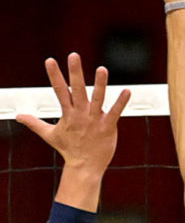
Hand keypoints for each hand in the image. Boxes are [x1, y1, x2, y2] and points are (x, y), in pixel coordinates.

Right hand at [16, 55, 129, 210]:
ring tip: (102, 69)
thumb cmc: (69, 150)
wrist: (84, 167)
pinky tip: (127, 91)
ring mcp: (94, 120)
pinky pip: (115, 112)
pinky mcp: (108, 126)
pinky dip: (121, 102)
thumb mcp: (49, 134)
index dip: (55, 75)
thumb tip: (18, 116)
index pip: (59, 90)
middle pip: (77, 90)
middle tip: (74, 55)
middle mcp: (80, 114)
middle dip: (75, 72)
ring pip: (98, 98)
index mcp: (68, 114)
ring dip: (100, 84)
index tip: (50, 60)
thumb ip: (35, 123)